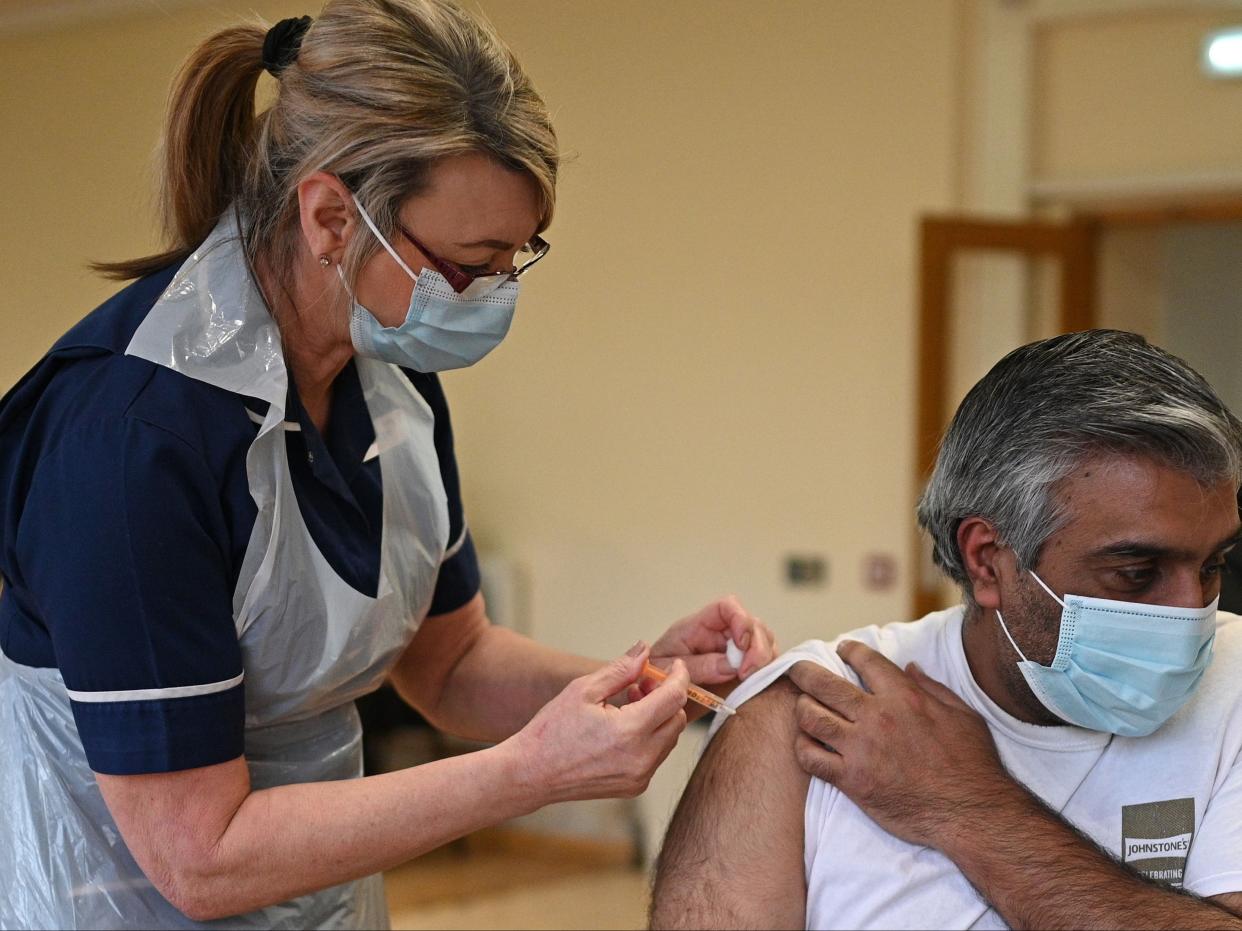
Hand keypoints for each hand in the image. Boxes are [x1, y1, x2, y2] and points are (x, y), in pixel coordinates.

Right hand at [508, 643, 688, 805]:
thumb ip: (621, 669)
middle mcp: (641, 758)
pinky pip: (657, 755)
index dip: (679, 676)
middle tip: (640, 684)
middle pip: (677, 718)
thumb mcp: (583, 690)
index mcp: (630, 731)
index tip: (675, 665)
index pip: (674, 698)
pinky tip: (624, 727)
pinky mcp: (634, 787)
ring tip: (629, 704)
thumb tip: (645, 650)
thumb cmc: (552, 731)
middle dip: (666, 697)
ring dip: (658, 717)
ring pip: (669, 738)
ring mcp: (640, 777)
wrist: (531, 774)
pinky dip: (650, 737)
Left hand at [647, 595, 776, 685]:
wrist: (650, 701)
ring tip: (750, 682)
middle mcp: (719, 636)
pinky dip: (765, 675)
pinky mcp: (740, 674)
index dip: (740, 620)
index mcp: (698, 627)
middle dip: (758, 647)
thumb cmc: (651, 678)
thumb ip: (697, 666)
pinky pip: (763, 667)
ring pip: (764, 644)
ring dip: (764, 661)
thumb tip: (730, 665)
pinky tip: (754, 688)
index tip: (742, 645)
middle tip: (747, 673)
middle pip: (753, 625)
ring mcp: (732, 654)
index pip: (727, 607)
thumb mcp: (665, 670)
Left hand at [787, 641, 1013, 849]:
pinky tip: (808, 745)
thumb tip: (910, 667)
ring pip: (810, 717)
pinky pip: (811, 758)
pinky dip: (803, 748)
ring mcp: (860, 749)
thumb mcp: (963, 715)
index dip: (848, 650)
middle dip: (804, 671)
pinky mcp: (852, 780)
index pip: (864, 660)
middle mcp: (877, 718)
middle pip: (823, 684)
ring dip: (802, 709)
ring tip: (803, 708)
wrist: (971, 813)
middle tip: (796, 669)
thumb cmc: (972, 764)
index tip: (842, 649)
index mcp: (904, 697)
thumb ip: (932, 688)